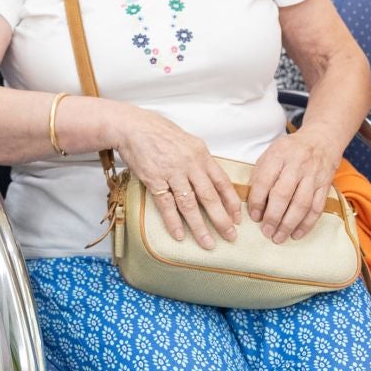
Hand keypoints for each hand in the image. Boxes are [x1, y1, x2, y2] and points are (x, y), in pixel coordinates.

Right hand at [112, 106, 241, 247]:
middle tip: (230, 236)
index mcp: (201, 155)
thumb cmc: (160, 133)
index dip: (231, 202)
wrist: (133, 127)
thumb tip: (213, 181)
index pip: (222, 182)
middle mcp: (190, 164)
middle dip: (222, 219)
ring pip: (189, 204)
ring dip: (199, 226)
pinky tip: (179, 235)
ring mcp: (172, 172)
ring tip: (207, 243)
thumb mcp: (188, 142)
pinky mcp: (154, 179)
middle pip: (210, 197)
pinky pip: (166, 204)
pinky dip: (173, 221)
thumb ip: (201, 161)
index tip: (237, 218)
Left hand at [244, 130, 340, 242]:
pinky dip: (307, 224)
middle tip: (266, 232)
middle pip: (283, 194)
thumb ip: (260, 174)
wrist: (321, 139)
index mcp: (278, 155)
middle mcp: (297, 165)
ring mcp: (313, 176)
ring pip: (301, 204)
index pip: (264, 181)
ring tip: (279, 237)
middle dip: (273, 217)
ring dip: (289, 224)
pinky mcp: (325, 185)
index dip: (257, 201)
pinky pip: (317, 208)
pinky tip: (297, 234)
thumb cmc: (290, 150)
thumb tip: (253, 203)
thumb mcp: (270, 153)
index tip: (253, 216)